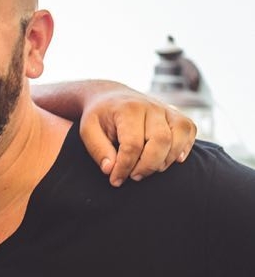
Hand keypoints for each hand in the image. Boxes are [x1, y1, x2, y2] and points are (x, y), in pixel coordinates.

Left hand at [78, 86, 196, 186]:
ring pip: (180, 136)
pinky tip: (170, 160)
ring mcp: (167, 109)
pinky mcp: (176, 114)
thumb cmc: (99, 117)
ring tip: (146, 169)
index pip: (132, 145)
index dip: (125, 167)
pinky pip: (190, 131)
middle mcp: (152, 107)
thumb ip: (98, 150)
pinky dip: (184, 148)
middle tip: (133, 176)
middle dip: (147, 166)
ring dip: (166, 160)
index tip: (115, 180)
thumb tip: (111, 170)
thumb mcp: (88, 131)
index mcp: (128, 109)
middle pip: (161, 142)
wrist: (110, 96)